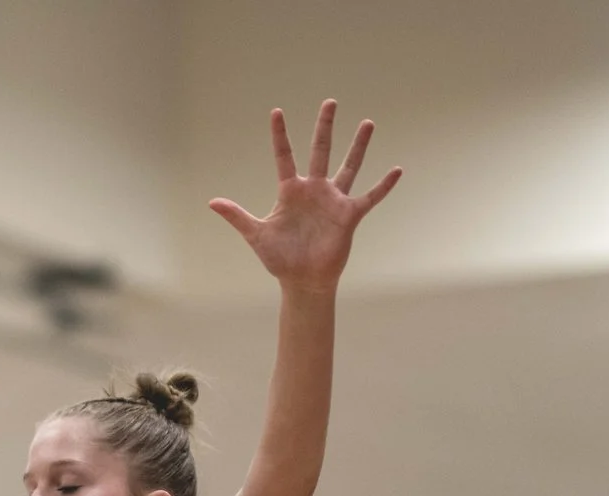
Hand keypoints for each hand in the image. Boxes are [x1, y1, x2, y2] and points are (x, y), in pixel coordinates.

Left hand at [210, 101, 400, 292]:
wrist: (302, 280)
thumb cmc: (279, 258)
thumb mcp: (256, 234)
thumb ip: (236, 216)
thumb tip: (212, 201)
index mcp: (290, 191)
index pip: (284, 156)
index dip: (280, 135)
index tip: (277, 112)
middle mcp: (314, 190)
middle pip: (320, 151)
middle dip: (324, 127)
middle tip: (329, 102)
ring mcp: (333, 200)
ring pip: (349, 166)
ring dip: (358, 146)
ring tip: (367, 123)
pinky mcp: (349, 215)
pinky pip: (370, 197)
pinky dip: (383, 186)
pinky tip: (397, 170)